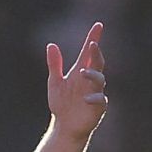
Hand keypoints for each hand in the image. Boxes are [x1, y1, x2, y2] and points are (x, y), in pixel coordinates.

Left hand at [47, 23, 107, 144]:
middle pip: (97, 62)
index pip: (88, 53)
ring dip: (92, 74)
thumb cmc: (61, 103)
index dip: (94, 39)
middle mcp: (90, 80)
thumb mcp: (55, 82)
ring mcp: (95, 92)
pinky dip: (94, 98)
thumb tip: (51, 45)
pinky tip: (85, 99)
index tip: (98, 26)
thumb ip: (54, 64)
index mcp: (80, 72)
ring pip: (100, 79)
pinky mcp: (98, 107)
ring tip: (81, 71)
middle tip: (92, 44)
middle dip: (96, 53)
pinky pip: (100, 100)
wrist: (64, 126)